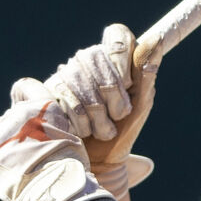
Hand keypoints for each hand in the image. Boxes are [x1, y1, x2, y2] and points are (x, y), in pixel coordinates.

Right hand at [45, 23, 159, 196]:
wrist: (95, 165)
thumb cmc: (121, 133)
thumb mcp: (140, 105)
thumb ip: (147, 73)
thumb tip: (156, 38)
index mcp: (111, 61)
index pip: (117, 35)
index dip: (122, 58)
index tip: (128, 83)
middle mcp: (85, 63)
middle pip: (96, 56)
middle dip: (112, 92)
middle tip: (118, 115)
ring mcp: (63, 76)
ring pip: (79, 79)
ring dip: (97, 113)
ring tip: (102, 130)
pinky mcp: (44, 93)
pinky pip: (61, 96)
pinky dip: (79, 121)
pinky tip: (82, 132)